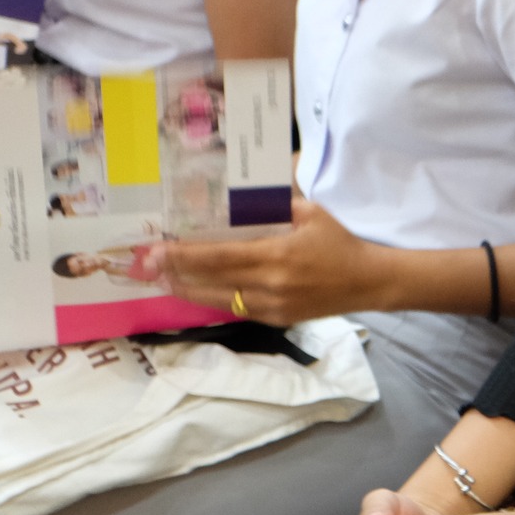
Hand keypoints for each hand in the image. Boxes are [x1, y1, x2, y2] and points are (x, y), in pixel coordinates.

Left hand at [155, 198, 394, 323]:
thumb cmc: (340, 242)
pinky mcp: (276, 319)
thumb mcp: (312, 213)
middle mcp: (269, 285)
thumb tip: (242, 196)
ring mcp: (272, 306)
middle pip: (210, 281)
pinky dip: (211, 299)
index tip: (156, 250)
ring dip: (187, 290)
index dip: (184, 254)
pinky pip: (236, 309)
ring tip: (161, 281)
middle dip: (175, 273)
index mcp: (276, 255)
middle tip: (145, 266)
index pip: (219, 256)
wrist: (368, 282)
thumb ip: (277, 206)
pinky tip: (195, 292)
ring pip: (217, 300)